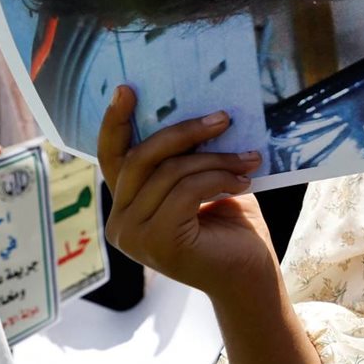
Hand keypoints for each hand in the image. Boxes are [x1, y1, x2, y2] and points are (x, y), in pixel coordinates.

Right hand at [99, 86, 274, 298]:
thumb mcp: (203, 184)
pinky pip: (187, 191)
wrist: (251, 275)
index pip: (112, 157)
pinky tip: (243, 181)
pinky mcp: (158, 242)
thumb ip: (186, 159)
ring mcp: (134, 235)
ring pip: (169, 172)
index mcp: (127, 204)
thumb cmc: (231, 227)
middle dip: (185, 132)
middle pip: (141, 157)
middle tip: (224, 118)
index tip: (127, 89)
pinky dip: (219, 178)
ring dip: (215, 158)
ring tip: (249, 158)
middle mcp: (120, 222)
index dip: (115, 122)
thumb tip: (197, 112)